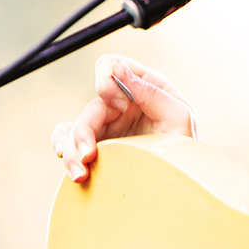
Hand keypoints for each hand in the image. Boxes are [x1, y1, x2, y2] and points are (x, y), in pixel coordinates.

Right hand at [50, 54, 195, 182]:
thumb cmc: (186, 149)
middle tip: (89, 156)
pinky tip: (68, 161)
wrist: (181, 183)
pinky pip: (66, 137)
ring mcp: (108, 124)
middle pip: (90, 105)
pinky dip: (61, 145)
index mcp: (143, 87)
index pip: (112, 65)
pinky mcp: (98, 144)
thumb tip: (120, 68)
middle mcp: (122, 103)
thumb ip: (153, 92)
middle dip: (84, 131)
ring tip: (80, 174)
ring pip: (75, 126)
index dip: (109, 82)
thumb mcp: (179, 117)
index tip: (122, 107)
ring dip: (71, 149)